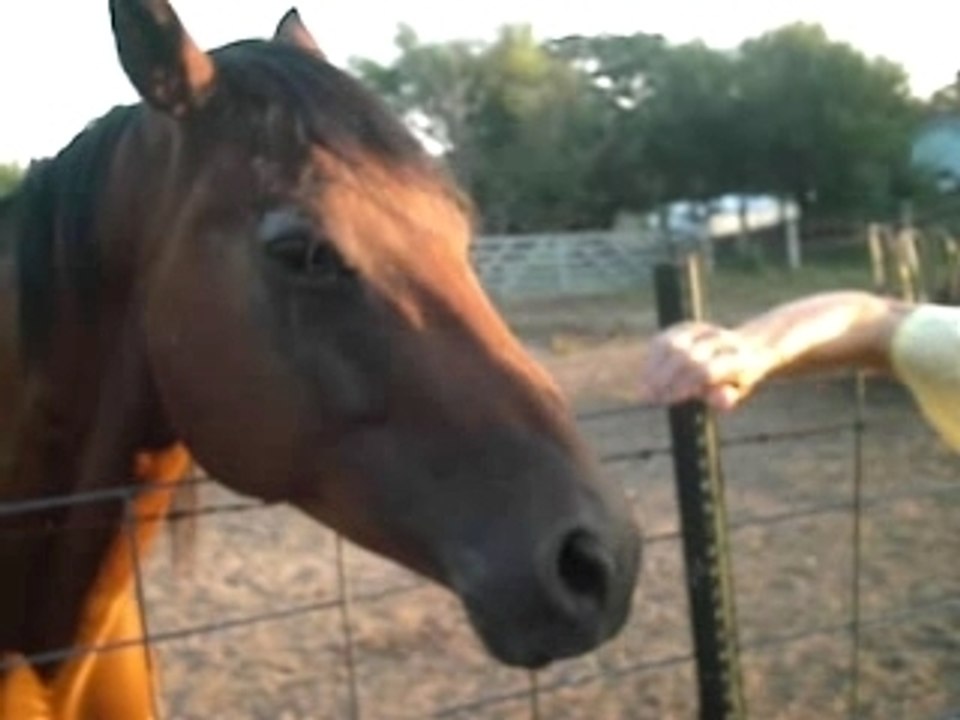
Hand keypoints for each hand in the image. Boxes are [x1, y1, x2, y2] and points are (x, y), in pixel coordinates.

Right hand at [639, 321, 778, 410]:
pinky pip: (663, 340)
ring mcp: (704, 330)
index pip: (704, 371)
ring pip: (671, 345)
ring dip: (654, 367)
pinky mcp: (687, 326)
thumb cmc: (734, 380)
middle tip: (649, 396)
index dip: (682, 386)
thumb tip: (721, 400)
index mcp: (738, 359)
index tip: (666, 400)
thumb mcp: (734, 392)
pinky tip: (647, 374)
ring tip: (645, 386)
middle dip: (665, 378)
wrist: (743, 348)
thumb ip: (725, 397)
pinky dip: (652, 358)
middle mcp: (721, 339)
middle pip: (685, 357)